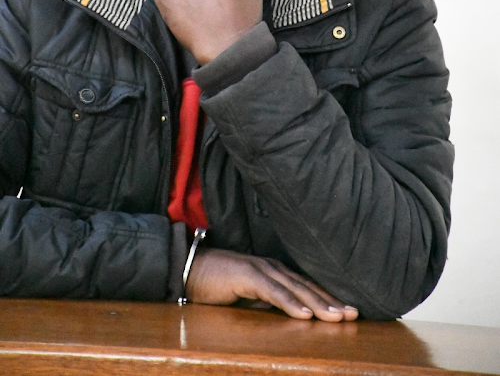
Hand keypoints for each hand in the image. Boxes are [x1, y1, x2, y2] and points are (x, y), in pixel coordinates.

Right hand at [186, 248, 358, 321]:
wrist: (191, 270)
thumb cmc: (219, 284)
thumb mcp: (249, 298)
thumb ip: (268, 304)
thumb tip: (289, 317)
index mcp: (276, 272)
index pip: (308, 287)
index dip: (328, 298)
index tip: (350, 311)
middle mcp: (273, 267)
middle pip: (308, 287)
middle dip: (332, 301)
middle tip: (354, 314)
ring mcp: (262, 269)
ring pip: (296, 289)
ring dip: (318, 304)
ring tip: (337, 318)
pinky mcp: (248, 275)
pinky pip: (274, 292)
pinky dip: (291, 304)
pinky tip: (305, 315)